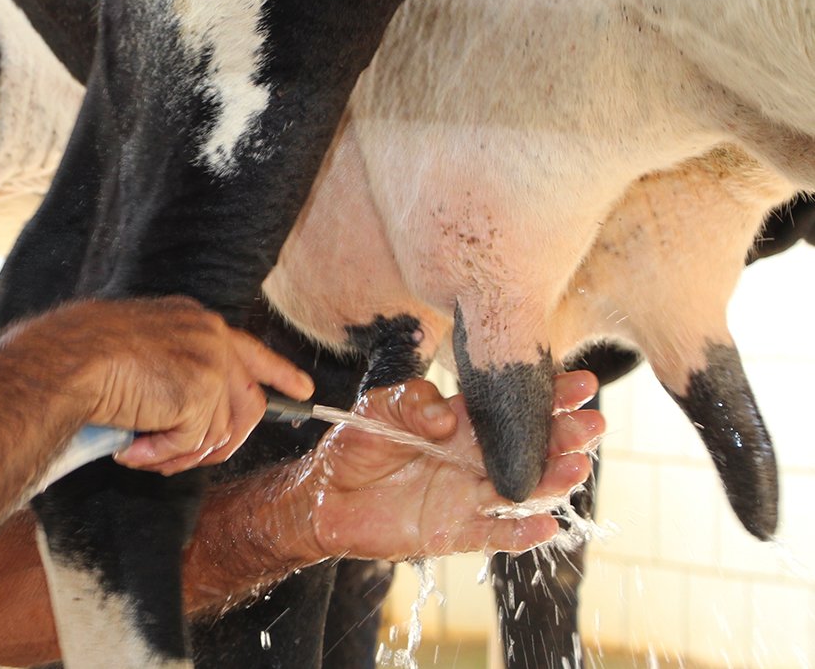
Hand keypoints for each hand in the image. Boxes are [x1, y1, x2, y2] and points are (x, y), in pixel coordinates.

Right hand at [6, 297, 314, 473]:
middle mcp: (210, 335)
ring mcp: (210, 361)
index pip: (249, 349)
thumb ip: (172, 373)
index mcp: (193, 320)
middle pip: (248, 404)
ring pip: (220, 433)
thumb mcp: (136, 354)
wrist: (64, 361)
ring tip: (140, 451)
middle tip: (186, 460)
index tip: (302, 391)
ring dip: (179, 453)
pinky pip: (193, 444)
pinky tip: (131, 446)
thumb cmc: (79, 359)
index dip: (279, 372)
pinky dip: (161, 455)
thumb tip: (193, 423)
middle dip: (222, 444)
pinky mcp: (201, 390)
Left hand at [291, 371, 601, 560]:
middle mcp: (474, 458)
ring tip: (576, 467)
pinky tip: (546, 526)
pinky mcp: (454, 531)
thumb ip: (412, 403)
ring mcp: (469, 496)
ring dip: (552, 482)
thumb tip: (447, 417)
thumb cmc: (355, 443)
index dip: (548, 395)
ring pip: (522, 491)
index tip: (583, 383)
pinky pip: (494, 535)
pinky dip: (521, 534)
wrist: (325, 494)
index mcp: (462, 422)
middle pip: (530, 448)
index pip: (511, 407)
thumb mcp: (378, 408)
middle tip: (593, 425)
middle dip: (564, 436)